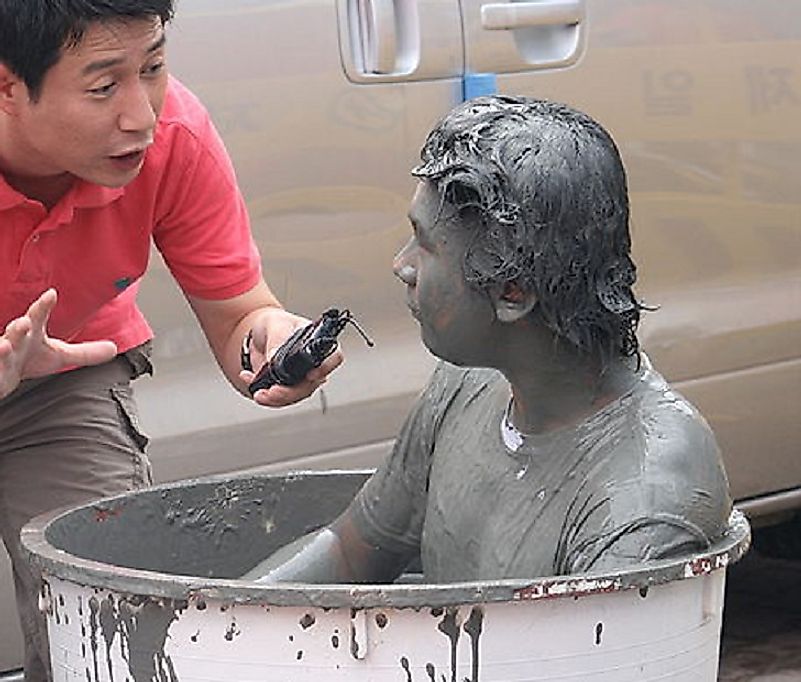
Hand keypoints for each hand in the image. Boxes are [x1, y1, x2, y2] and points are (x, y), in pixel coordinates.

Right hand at [0, 289, 117, 398]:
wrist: (0, 374)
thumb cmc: (27, 359)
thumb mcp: (58, 356)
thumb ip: (84, 352)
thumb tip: (114, 348)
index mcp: (31, 334)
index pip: (38, 317)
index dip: (44, 307)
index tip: (52, 294)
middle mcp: (13, 341)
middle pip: (16, 331)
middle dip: (19, 327)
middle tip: (24, 323)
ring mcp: (0, 355)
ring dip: (1, 348)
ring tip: (5, 345)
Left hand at [239, 307, 343, 406]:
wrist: (259, 335)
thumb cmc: (275, 325)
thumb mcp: (275, 324)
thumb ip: (277, 339)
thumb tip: (275, 358)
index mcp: (319, 345)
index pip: (333, 358)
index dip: (326, 368)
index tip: (311, 376)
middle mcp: (314, 365)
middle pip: (311, 385)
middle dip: (291, 393)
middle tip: (273, 392)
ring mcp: (300, 379)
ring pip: (295, 396)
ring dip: (276, 399)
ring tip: (259, 392)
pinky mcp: (286, 388)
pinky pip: (278, 399)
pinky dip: (263, 395)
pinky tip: (248, 379)